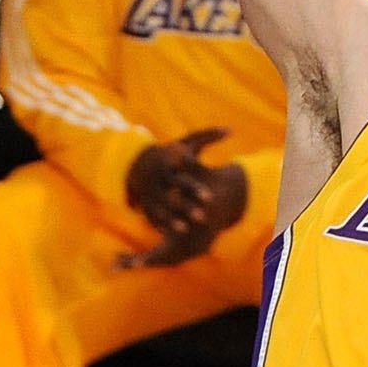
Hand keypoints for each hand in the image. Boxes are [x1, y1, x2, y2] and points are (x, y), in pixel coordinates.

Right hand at [122, 128, 248, 265]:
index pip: (184, 177)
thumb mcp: (187, 141)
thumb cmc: (172, 153)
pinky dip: (160, 224)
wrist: (138, 161)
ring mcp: (149, 191)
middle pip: (171, 194)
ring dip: (171, 219)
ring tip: (186, 230)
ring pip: (160, 207)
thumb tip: (230, 130)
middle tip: (202, 217)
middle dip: (185, 206)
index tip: (209, 198)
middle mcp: (158, 178)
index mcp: (170, 163)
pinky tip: (171, 236)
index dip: (196, 189)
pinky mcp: (144, 202)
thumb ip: (208, 136)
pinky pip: (151, 215)